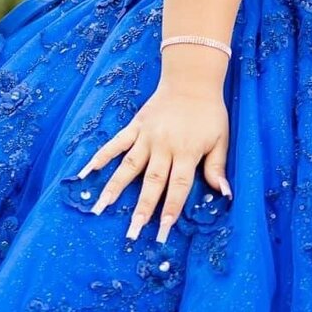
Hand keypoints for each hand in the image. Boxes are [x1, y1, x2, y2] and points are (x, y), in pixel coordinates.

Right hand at [78, 83, 231, 244]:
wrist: (192, 79)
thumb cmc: (209, 112)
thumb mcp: (220, 138)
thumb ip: (217, 166)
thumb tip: (225, 193)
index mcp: (187, 151)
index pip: (178, 185)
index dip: (171, 208)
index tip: (161, 230)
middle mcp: (164, 146)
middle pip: (152, 181)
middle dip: (142, 208)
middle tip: (131, 232)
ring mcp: (147, 136)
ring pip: (129, 166)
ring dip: (115, 188)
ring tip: (100, 207)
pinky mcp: (135, 126)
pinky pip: (116, 143)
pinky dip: (101, 156)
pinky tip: (86, 171)